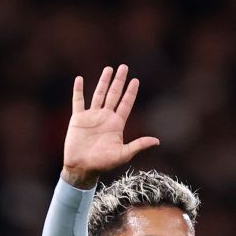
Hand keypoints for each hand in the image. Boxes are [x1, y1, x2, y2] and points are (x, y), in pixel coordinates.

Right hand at [62, 64, 158, 187]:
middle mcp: (105, 117)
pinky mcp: (78, 119)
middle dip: (119, 81)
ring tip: (108, 69)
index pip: (125, 104)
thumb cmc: (103, 164)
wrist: (82, 168)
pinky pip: (78, 101)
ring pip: (99, 94)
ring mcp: (92, 116)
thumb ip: (138, 145)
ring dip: (103, 82)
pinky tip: (80, 80)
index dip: (130, 92)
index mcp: (116, 124)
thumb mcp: (123, 155)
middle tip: (124, 67)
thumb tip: (157, 141)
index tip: (135, 80)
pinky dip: (78, 91)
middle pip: (114, 95)